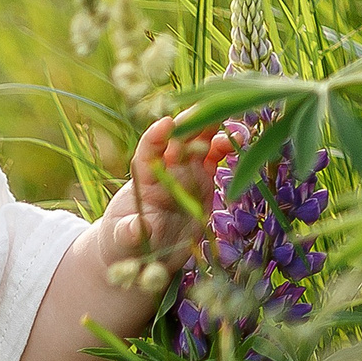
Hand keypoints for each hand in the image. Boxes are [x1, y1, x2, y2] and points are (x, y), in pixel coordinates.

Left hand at [100, 113, 233, 273]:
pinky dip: (224, 147)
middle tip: (208, 108)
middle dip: (191, 123)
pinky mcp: (202, 181)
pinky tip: (237, 139)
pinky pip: (214, 158)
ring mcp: (185, 173)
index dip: (156, 137)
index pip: (148, 152)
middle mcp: (165, 171)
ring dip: (211, 127)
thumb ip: (131, 233)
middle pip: (177, 140)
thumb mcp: (124, 241)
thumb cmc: (125, 244)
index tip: (166, 124)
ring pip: (198, 143)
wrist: (144, 253)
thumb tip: (137, 229)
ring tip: (228, 115)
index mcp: (143, 180)